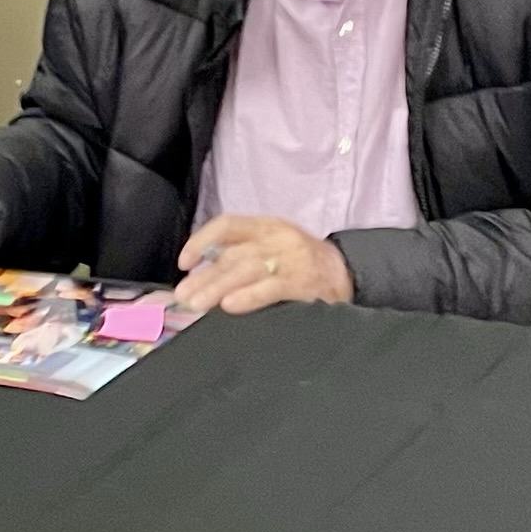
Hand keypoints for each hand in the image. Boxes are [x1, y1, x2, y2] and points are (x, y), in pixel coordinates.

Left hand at [173, 215, 354, 314]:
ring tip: (197, 303)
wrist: (347, 273)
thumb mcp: (274, 246)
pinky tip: (230, 306)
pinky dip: (249, 296)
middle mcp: (277, 238)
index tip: (184, 262)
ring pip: (247, 270)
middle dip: (204, 276)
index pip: (227, 225)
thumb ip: (243, 254)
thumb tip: (202, 276)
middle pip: (233, 255)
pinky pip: (271, 288)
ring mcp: (291, 259)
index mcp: (266, 226)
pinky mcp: (303, 282)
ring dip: (218, 288)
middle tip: (183, 295)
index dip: (202, 241)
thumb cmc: (301, 263)